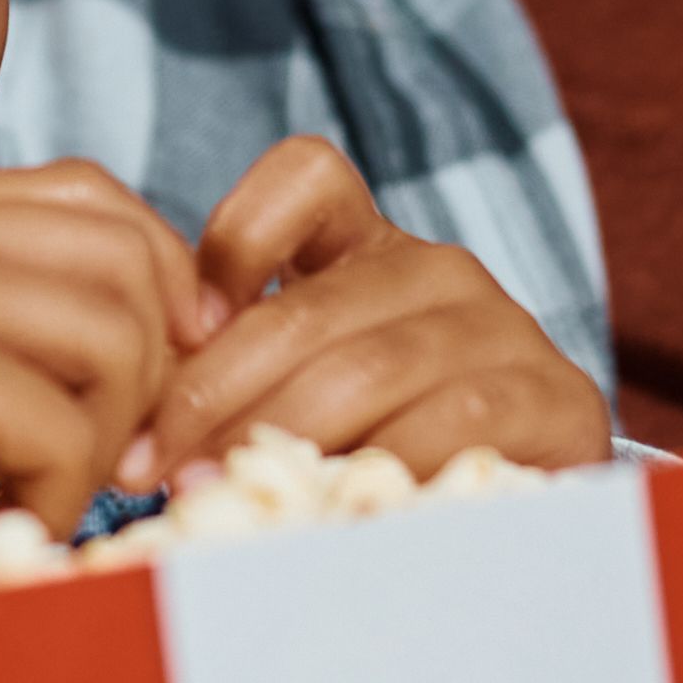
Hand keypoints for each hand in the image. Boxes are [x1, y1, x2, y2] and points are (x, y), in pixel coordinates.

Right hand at [0, 160, 212, 627]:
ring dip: (104, 443)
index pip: (94, 195)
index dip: (153, 282)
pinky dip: (51, 500)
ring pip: (117, 342)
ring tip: (37, 499)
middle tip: (116, 463)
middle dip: (151, 371)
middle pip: (127, 260)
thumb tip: (149, 341)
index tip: (148, 380)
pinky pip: (67, 431)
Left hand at [151, 136, 612, 481]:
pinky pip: (452, 421)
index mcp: (368, 247)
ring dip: (278, 435)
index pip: (306, 177)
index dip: (234, 235)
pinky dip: (377, 466)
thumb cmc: (379, 449)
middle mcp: (437, 271)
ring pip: (370, 369)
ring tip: (212, 491)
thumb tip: (131, 426)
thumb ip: (231, 378)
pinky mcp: (552, 396)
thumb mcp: (299, 394)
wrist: (527, 502)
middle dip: (211, 392)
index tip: (177, 329)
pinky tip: (324, 506)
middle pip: (308, 310)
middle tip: (146, 463)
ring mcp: (501, 327)